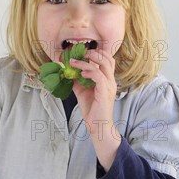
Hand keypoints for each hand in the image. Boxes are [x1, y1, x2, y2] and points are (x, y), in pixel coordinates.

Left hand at [70, 48, 120, 168]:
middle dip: (93, 52)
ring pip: (103, 64)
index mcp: (107, 79)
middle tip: (78, 53)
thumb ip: (77, 81)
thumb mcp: (82, 92)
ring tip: (74, 61)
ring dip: (87, 60)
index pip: (106, 60)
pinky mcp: (105, 92)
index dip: (95, 53)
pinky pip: (99, 76)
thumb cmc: (92, 110)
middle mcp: (110, 80)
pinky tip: (81, 73)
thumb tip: (68, 72)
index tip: (80, 52)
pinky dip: (89, 71)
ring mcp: (109, 85)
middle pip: (107, 58)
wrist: (97, 126)